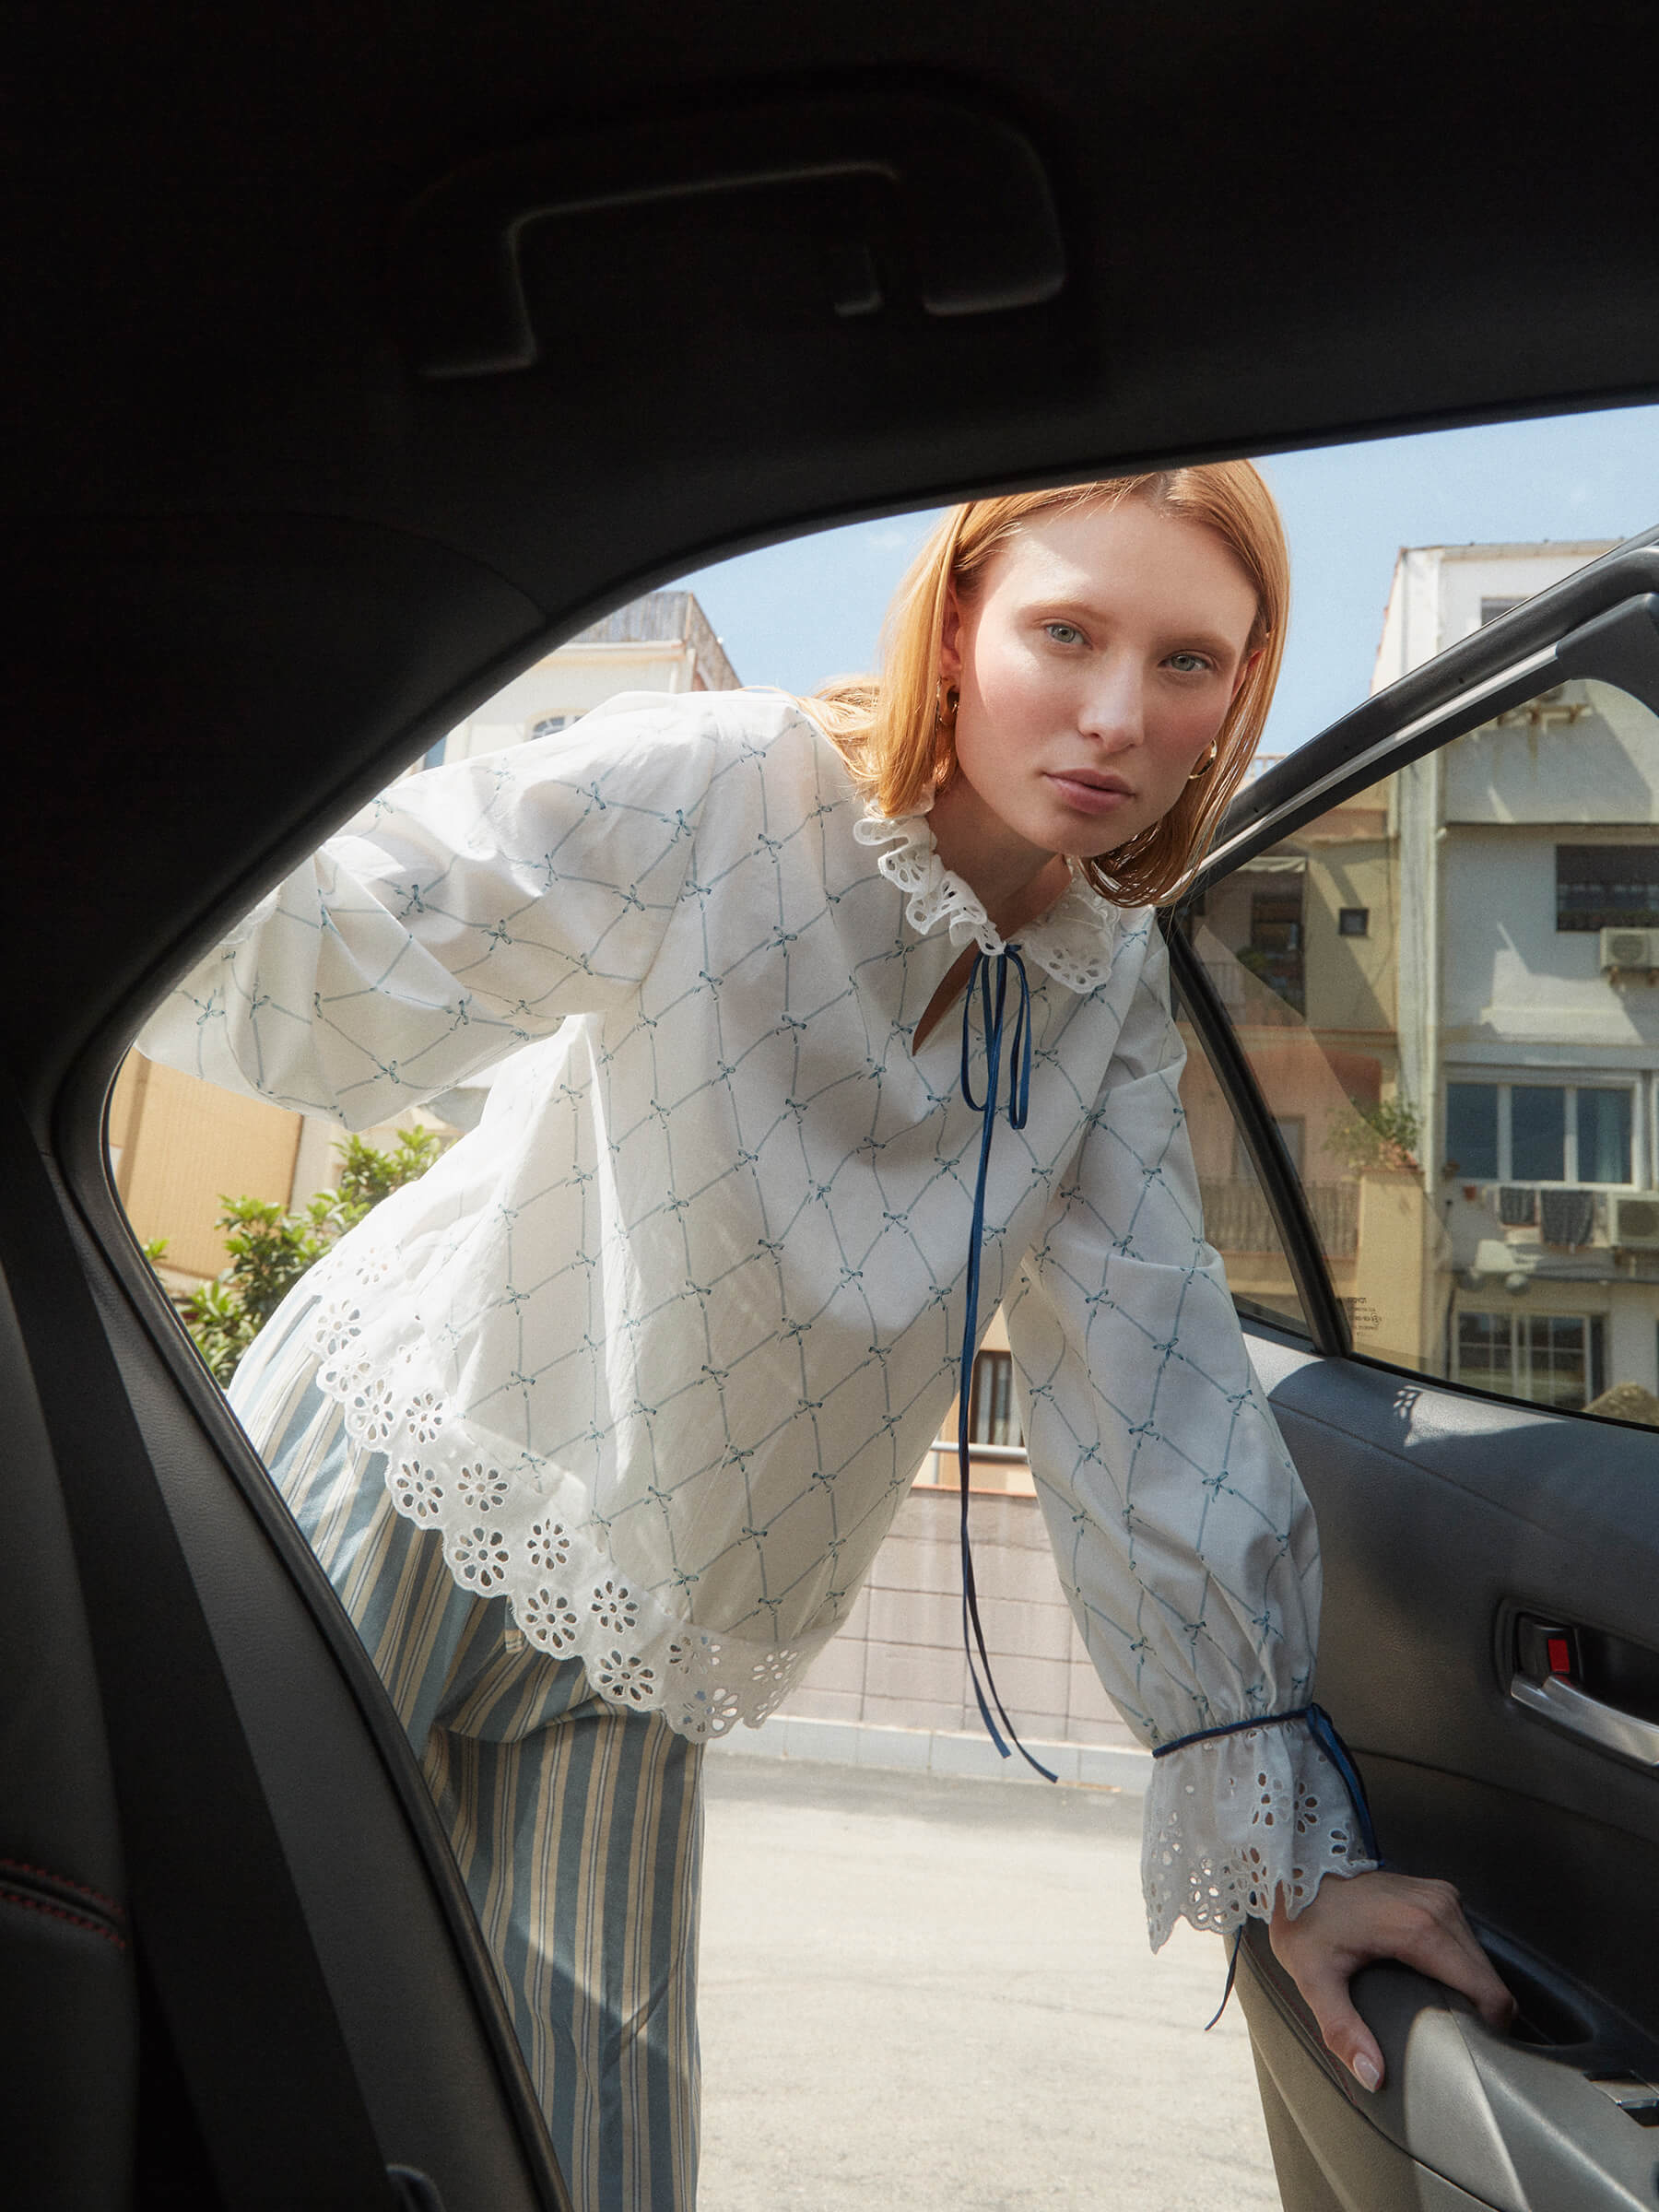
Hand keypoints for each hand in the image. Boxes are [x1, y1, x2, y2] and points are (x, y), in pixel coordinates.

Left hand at [1269, 1870, 1515, 2092]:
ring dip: (1473, 1987)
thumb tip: (1373, 2075)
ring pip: (1482, 1959)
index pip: (1489, 1991)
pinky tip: (1440, 1982)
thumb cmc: (1303, 1916)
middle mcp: (1439, 1905)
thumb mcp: (1313, 1976)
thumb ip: (1342, 2028)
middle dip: (1482, 2011)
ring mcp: (1440, 1894)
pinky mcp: (1437, 1893)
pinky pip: (1467, 1940)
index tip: (1475, 2049)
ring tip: (1449, 2012)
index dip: (1491, 2027)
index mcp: (1420, 1927)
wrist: (1297, 1867)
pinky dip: (1461, 1965)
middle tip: (1457, 2037)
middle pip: (1489, 1978)